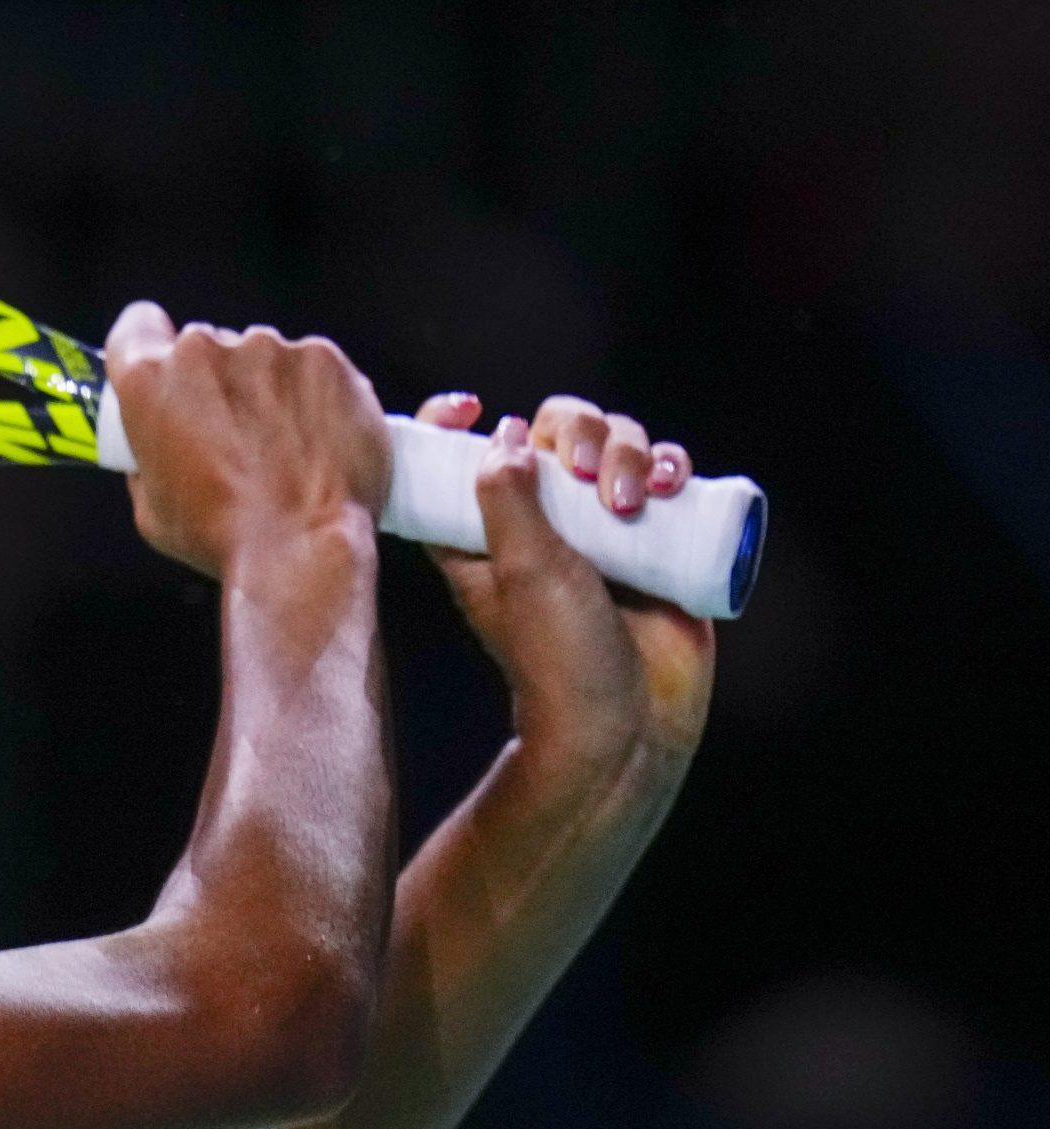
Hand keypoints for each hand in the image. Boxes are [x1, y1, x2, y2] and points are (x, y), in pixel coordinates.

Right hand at [104, 304, 389, 578]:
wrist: (302, 550)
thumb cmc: (222, 537)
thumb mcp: (150, 508)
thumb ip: (149, 457)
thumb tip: (165, 448)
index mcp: (149, 380)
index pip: (137, 326)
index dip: (149, 346)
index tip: (166, 371)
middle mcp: (205, 350)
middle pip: (206, 346)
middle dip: (216, 382)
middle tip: (234, 435)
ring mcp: (269, 349)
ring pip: (262, 357)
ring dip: (267, 388)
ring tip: (285, 447)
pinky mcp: (324, 359)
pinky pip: (312, 367)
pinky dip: (314, 395)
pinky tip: (318, 439)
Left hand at [414, 393, 716, 773]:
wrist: (628, 722)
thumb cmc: (558, 656)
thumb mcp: (519, 570)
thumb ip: (505, 498)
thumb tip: (501, 434)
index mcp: (484, 530)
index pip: (462, 455)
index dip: (454, 423)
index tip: (469, 406)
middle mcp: (542, 521)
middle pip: (555, 430)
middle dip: (578, 431)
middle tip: (584, 473)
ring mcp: (601, 527)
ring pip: (616, 444)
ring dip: (631, 449)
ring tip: (634, 501)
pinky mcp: (655, 540)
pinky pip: (665, 476)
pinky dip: (671, 464)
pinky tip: (673, 482)